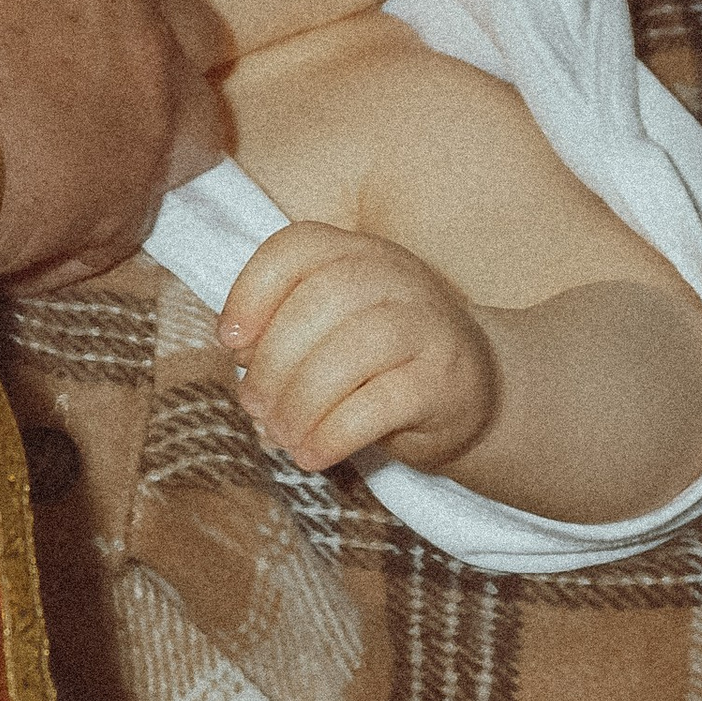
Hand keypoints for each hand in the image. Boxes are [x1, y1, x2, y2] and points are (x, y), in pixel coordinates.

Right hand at [0, 0, 221, 288]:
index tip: (9, 31)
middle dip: (108, 48)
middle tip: (40, 106)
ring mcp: (143, 33)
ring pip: (180, 86)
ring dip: (129, 131)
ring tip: (49, 182)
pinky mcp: (159, 134)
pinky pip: (164, 178)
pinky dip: (113, 212)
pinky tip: (44, 233)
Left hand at [219, 222, 495, 473]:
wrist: (471, 394)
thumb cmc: (379, 363)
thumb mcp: (329, 332)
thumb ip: (282, 332)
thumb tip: (244, 359)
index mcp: (358, 254)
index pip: (297, 247)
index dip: (252, 292)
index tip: (230, 343)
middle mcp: (397, 277)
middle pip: (322, 299)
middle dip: (274, 361)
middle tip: (256, 407)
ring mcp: (428, 326)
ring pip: (353, 350)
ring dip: (301, 401)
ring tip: (282, 434)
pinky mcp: (445, 381)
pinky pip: (380, 404)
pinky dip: (333, 433)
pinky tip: (312, 453)